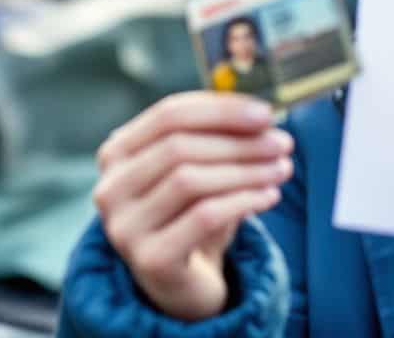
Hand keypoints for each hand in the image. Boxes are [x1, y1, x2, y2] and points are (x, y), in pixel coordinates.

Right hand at [92, 92, 294, 320]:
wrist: (183, 284)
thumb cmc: (192, 214)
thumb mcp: (201, 169)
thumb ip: (219, 138)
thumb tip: (262, 116)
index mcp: (118, 153)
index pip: (169, 114)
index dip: (221, 109)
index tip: (266, 113)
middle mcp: (111, 188)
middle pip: (178, 147)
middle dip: (238, 142)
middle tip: (282, 143)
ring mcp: (125, 226)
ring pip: (189, 180)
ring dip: (245, 170)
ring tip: (282, 168)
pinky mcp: (149, 259)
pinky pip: (203, 217)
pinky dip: (243, 200)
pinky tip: (269, 195)